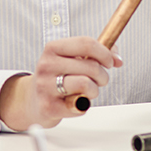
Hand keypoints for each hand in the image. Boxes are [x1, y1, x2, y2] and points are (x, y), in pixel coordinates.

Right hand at [0, 36, 120, 129]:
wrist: (33, 101)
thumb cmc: (57, 77)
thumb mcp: (72, 59)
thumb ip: (97, 54)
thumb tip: (117, 59)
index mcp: (53, 48)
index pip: (86, 43)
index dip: (104, 53)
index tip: (109, 62)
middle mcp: (47, 65)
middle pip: (91, 66)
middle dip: (103, 76)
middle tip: (99, 80)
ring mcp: (45, 86)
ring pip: (86, 84)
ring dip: (94, 90)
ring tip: (88, 91)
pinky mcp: (49, 106)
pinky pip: (80, 104)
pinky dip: (84, 104)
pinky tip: (76, 102)